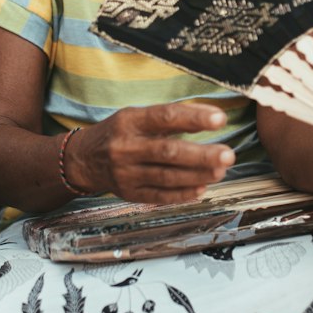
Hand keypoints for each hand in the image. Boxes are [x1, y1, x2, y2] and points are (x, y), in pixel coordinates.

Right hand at [66, 102, 235, 204]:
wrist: (83, 159)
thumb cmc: (119, 133)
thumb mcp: (137, 116)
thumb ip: (170, 117)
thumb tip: (211, 117)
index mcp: (130, 121)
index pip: (165, 117)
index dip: (193, 118)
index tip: (220, 119)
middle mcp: (126, 147)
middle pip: (168, 151)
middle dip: (201, 155)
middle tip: (228, 154)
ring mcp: (126, 173)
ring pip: (167, 176)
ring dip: (198, 175)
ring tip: (220, 171)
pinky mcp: (129, 193)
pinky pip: (160, 195)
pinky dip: (183, 193)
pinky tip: (202, 188)